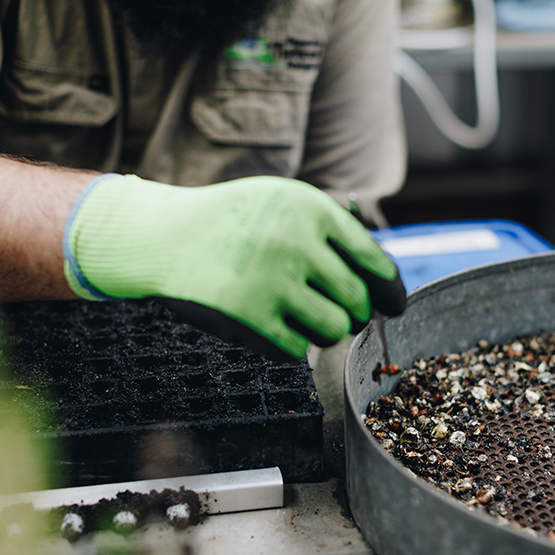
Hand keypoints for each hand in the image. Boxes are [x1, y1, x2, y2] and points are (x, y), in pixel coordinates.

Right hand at [64, 174, 405, 358]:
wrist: (161, 235)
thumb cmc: (232, 222)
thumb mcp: (283, 205)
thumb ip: (331, 235)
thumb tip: (385, 288)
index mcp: (311, 209)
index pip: (373, 261)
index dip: (389, 290)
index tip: (394, 305)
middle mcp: (296, 242)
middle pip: (356, 301)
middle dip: (352, 315)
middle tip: (340, 317)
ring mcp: (271, 280)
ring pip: (332, 330)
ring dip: (325, 333)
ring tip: (306, 321)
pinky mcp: (248, 316)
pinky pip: (295, 349)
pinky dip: (289, 344)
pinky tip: (272, 326)